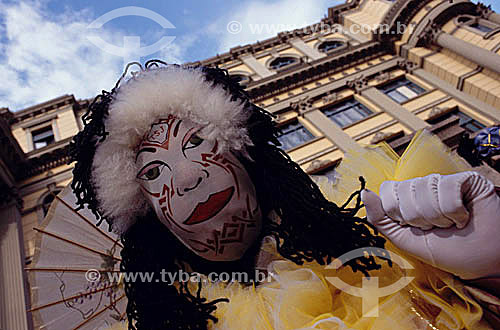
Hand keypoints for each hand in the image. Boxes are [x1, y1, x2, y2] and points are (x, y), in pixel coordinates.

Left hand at [361, 171, 499, 279]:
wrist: (483, 263)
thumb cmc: (448, 252)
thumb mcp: (405, 239)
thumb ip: (381, 218)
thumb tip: (364, 193)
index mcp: (408, 199)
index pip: (387, 190)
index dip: (398, 213)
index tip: (413, 227)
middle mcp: (424, 187)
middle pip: (403, 191)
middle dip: (419, 218)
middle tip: (436, 228)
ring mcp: (444, 181)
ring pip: (423, 189)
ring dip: (438, 216)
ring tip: (451, 224)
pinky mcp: (466, 179)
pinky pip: (446, 188)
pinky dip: (454, 210)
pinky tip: (463, 216)